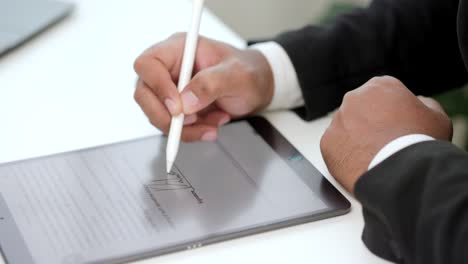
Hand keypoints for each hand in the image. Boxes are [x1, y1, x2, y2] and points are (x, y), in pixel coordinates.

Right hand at [133, 33, 272, 141]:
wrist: (257, 88)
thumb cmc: (249, 72)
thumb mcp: (237, 75)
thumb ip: (212, 84)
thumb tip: (186, 102)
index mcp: (179, 49)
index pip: (148, 65)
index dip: (157, 87)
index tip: (178, 108)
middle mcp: (169, 68)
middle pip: (144, 94)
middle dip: (166, 116)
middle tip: (192, 123)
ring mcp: (171, 89)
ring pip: (157, 115)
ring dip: (184, 128)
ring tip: (214, 124)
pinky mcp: (177, 109)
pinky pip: (172, 127)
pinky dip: (191, 133)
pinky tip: (213, 125)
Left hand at [320, 76, 452, 192]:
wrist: (402, 174)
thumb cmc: (420, 144)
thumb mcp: (436, 116)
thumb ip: (424, 103)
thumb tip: (418, 102)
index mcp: (380, 86)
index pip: (382, 96)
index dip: (390, 113)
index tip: (396, 127)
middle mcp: (354, 98)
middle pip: (361, 110)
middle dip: (370, 124)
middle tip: (384, 143)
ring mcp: (338, 120)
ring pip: (346, 128)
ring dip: (356, 138)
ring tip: (374, 156)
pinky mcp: (326, 142)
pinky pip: (335, 146)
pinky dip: (345, 155)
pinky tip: (361, 163)